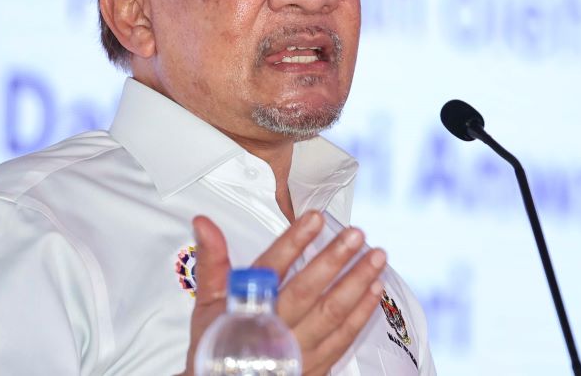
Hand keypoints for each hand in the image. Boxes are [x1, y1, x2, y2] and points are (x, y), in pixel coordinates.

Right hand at [177, 211, 386, 375]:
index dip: (292, 243)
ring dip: (356, 282)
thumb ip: (212, 261)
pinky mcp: (317, 365)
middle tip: (356, 234)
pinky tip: (375, 289)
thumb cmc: (218, 343)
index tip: (313, 219)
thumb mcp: (208, 304)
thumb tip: (204, 223)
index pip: (271, 270)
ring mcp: (298, 350)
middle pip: (307, 290)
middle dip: (334, 260)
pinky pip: (344, 338)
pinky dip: (362, 313)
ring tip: (376, 256)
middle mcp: (275, 329)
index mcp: (247, 308)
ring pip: (332, 313)